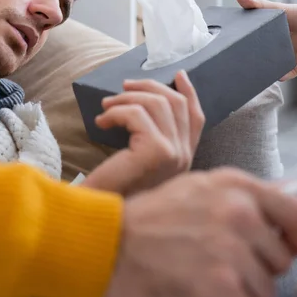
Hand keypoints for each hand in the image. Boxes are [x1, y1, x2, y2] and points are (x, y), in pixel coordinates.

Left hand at [84, 71, 203, 194]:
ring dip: (127, 98)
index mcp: (185, 159)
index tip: (178, 74)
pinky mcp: (157, 152)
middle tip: (124, 86)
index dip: (189, 92)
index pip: (197, 118)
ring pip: (157, 104)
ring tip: (106, 107)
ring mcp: (174, 154)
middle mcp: (185, 157)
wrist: (100, 222)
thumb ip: (152, 137)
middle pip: (176, 104)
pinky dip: (115, 112)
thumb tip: (147, 100)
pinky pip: (137, 114)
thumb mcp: (139, 160)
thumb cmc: (112, 191)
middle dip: (149, 87)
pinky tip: (100, 123)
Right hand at [105, 167, 296, 296]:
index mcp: (233, 185)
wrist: (108, 243)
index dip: (295, 239)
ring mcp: (231, 247)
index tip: (281, 252)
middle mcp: (238, 211)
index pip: (296, 213)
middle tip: (224, 278)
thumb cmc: (146, 220)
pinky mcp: (220, 285)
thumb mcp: (194, 189)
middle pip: (279, 260)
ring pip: (264, 291)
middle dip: (255, 275)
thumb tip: (271, 222)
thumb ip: (234, 200)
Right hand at [236, 0, 296, 79]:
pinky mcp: (295, 65)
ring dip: (264, 69)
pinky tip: (276, 74)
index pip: (254, 40)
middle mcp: (275, 46)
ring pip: (270, 67)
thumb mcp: (278, 7)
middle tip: (243, 57)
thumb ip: (259, 4)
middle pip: (260, 55)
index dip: (245, 42)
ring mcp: (285, 56)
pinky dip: (280, 75)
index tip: (234, 43)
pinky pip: (285, 74)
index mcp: (269, 34)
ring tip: (255, 68)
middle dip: (252, 58)